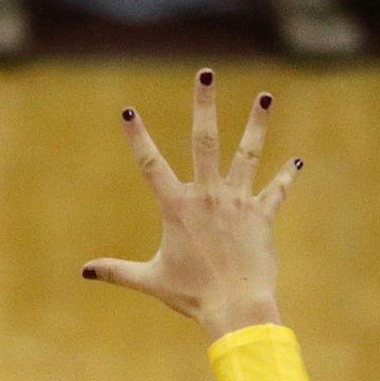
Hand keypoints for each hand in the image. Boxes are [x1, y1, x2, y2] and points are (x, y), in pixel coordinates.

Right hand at [81, 70, 302, 340]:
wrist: (237, 306)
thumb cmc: (191, 295)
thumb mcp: (150, 280)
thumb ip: (117, 271)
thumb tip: (84, 272)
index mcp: (177, 208)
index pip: (151, 165)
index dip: (138, 137)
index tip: (129, 111)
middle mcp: (208, 196)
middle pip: (205, 141)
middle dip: (204, 105)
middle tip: (206, 74)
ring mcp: (238, 202)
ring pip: (248, 153)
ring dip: (257, 124)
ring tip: (265, 97)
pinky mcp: (262, 215)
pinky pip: (275, 191)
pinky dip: (285, 177)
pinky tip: (295, 162)